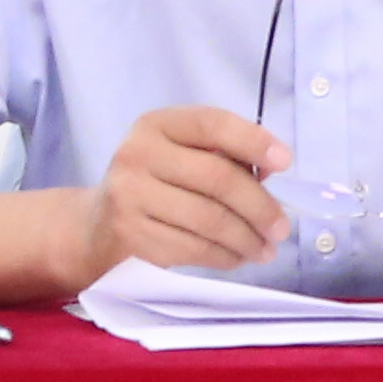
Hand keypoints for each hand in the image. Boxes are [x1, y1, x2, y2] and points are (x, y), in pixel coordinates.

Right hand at [79, 105, 293, 280]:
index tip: (286, 162)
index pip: (211, 124)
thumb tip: (272, 172)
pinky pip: (193, 248)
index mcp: (156, 124)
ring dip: (247, 238)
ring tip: (266, 248)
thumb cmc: (154, 186)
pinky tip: (238, 257)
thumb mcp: (179, 157)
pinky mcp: (131, 235)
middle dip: (259, 206)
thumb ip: (221, 156)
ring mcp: (130, 195)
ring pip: (209, 219)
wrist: (95, 228)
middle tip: (282, 228)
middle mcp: (137, 154)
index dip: (252, 140)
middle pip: (217, 177)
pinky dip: (225, 256)